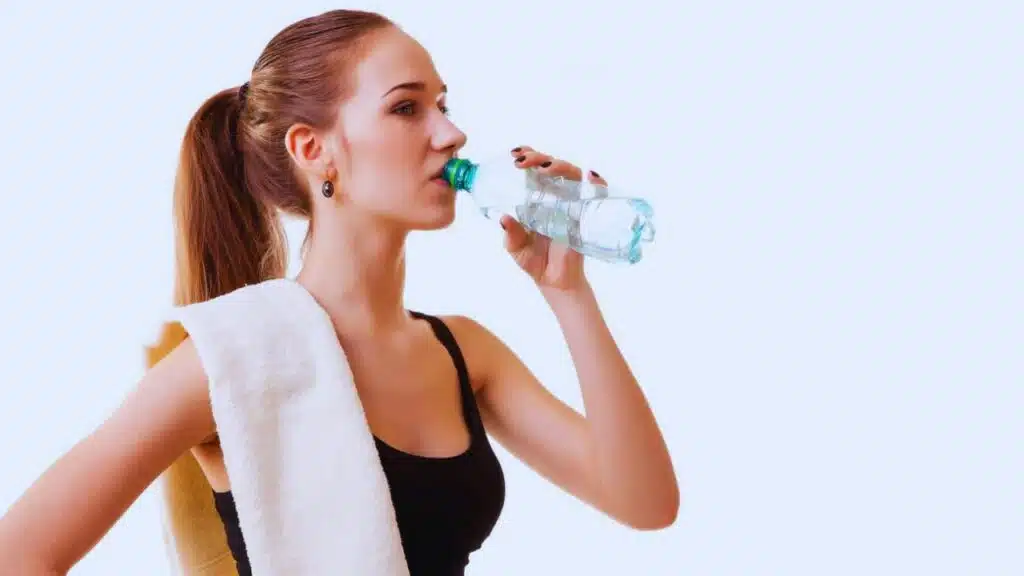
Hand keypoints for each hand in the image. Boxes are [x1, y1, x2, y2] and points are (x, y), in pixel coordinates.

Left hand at [501, 146, 607, 291]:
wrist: (553, 280)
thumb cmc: (534, 260)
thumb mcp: (515, 246)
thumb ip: (511, 233)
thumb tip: (504, 218)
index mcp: (535, 198)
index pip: (534, 168)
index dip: (528, 155)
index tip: (515, 154)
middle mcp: (553, 196)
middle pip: (551, 166)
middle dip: (538, 158)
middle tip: (522, 162)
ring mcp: (570, 204)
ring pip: (571, 174)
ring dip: (559, 166)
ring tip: (543, 169)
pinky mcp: (584, 216)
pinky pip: (595, 195)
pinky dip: (596, 184)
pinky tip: (590, 176)